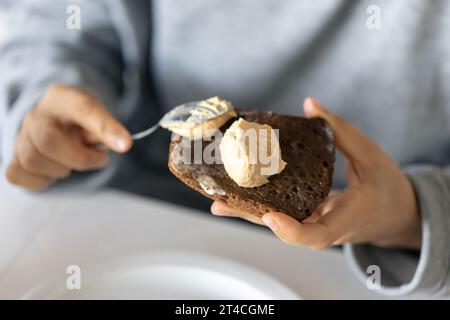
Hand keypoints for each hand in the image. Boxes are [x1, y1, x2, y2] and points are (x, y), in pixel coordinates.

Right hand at [6, 84, 131, 190]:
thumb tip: (121, 144)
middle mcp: (37, 115)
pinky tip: (54, 171)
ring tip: (73, 163)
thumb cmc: (81, 120)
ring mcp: (21, 135)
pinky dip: (40, 181)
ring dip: (60, 170)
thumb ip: (108, 128)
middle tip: (99, 160)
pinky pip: (18, 174)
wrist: (58, 119)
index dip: (104, 128)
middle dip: (79, 159)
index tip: (126, 145)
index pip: (83, 109)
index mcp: (63, 98)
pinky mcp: (14, 156)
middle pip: (48, 142)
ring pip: (32, 161)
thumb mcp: (100, 116)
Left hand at [211, 97, 421, 249]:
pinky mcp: (311, 218)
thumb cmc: (388, 185)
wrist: (396, 214)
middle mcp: (327, 227)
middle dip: (253, 217)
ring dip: (250, 212)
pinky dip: (262, 204)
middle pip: (287, 230)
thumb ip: (341, 131)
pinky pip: (285, 214)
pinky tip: (239, 192)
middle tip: (219, 203)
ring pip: (281, 223)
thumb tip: (310, 104)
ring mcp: (317, 225)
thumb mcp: (371, 155)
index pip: (318, 235)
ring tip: (218, 199)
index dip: (292, 230)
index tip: (271, 216)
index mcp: (348, 217)